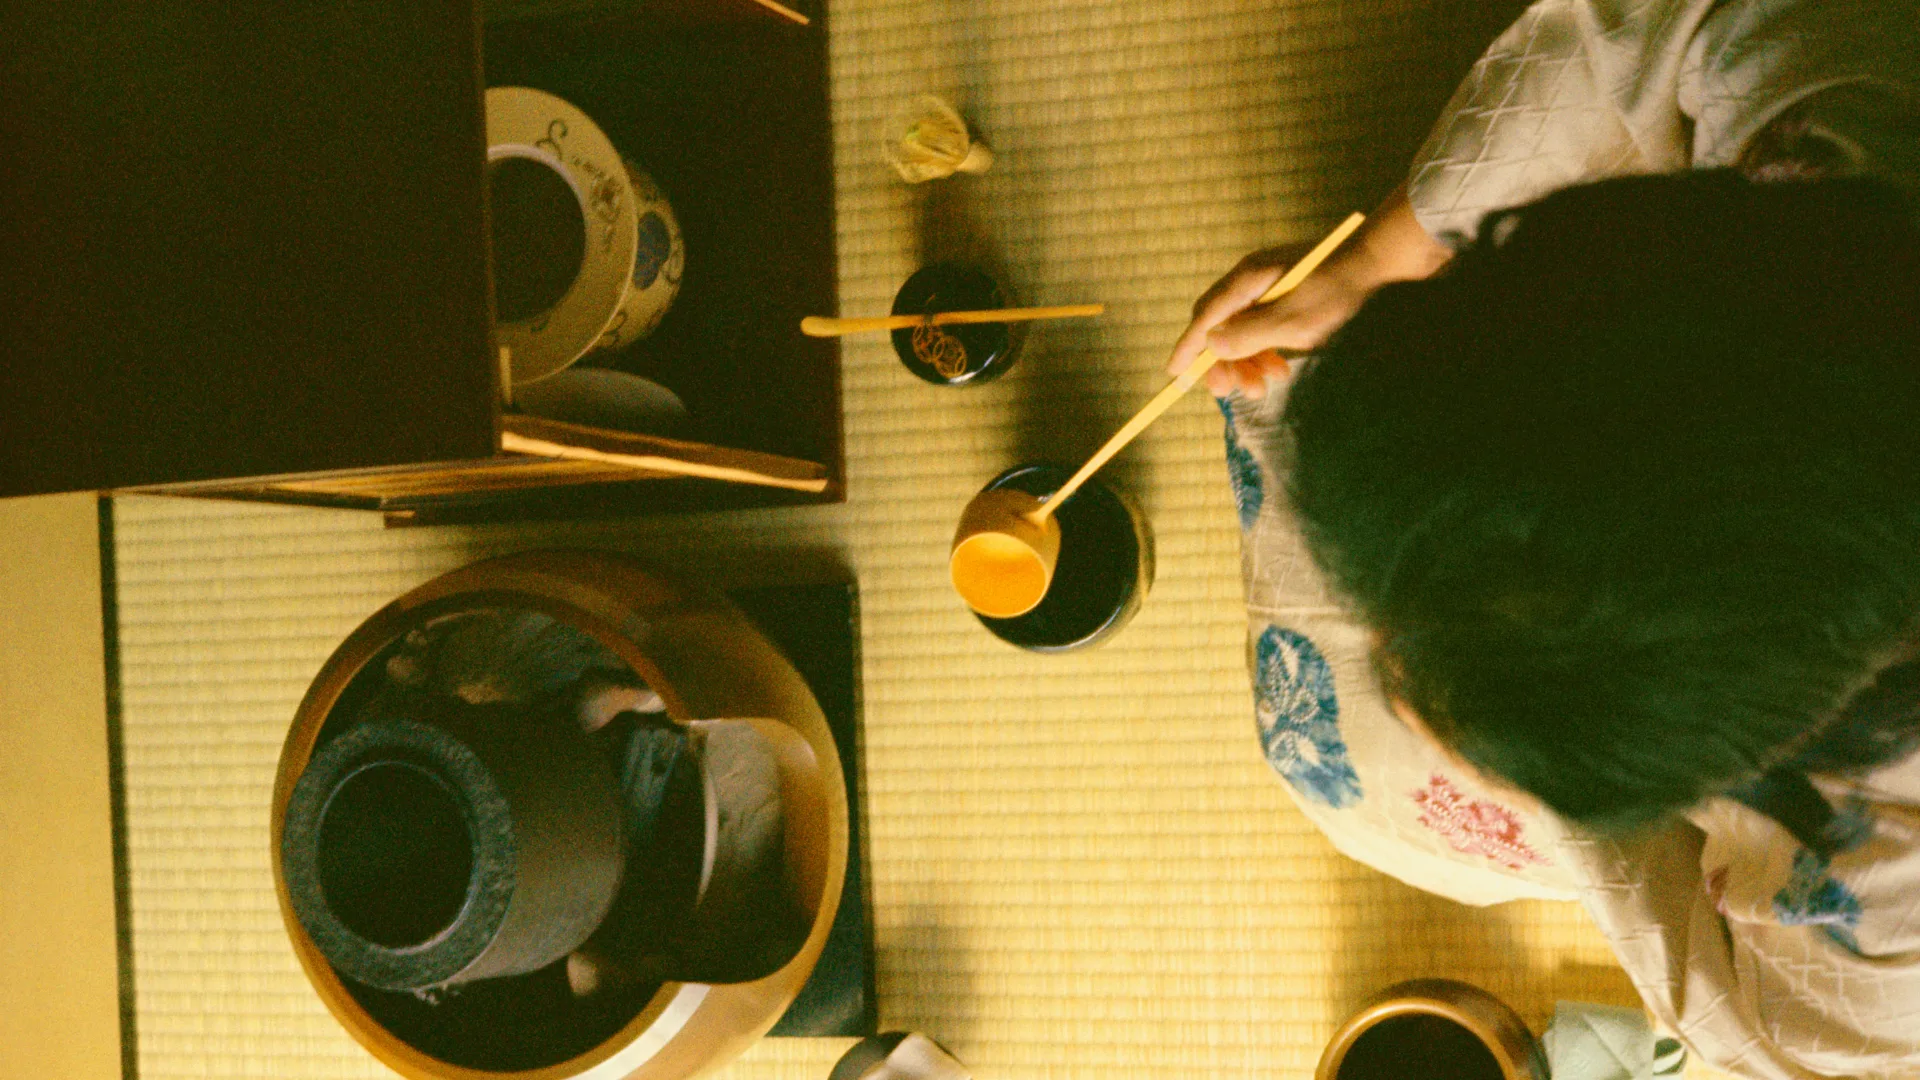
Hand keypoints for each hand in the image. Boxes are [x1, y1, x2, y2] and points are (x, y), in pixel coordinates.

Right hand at [1167, 185, 1451, 398]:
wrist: (1382, 263)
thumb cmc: (1338, 291)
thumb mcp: (1293, 320)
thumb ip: (1250, 334)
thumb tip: (1211, 345)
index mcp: (1247, 280)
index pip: (1205, 318)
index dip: (1189, 348)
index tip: (1175, 375)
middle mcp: (1253, 281)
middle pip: (1220, 326)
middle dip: (1224, 362)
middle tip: (1232, 392)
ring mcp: (1270, 288)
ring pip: (1243, 332)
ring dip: (1248, 361)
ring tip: (1267, 384)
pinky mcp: (1288, 297)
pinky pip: (1264, 329)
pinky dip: (1266, 352)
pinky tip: (1281, 368)